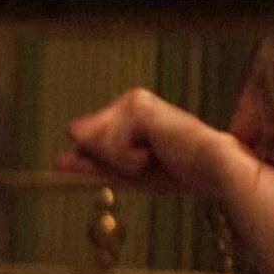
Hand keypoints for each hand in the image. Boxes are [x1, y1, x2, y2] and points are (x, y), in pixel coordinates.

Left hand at [56, 88, 229, 195]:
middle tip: (150, 162)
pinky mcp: (138, 108)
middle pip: (86, 138)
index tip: (136, 166)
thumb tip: (59, 157)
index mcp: (132, 112)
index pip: (92, 136)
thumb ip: (95, 165)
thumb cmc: (181, 172)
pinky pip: (112, 146)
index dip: (98, 158)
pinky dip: (131, 160)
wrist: (214, 170)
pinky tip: (157, 153)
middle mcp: (131, 100)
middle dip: (111, 160)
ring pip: (98, 143)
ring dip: (123, 162)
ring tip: (155, 157)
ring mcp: (134, 101)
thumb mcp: (130, 173)